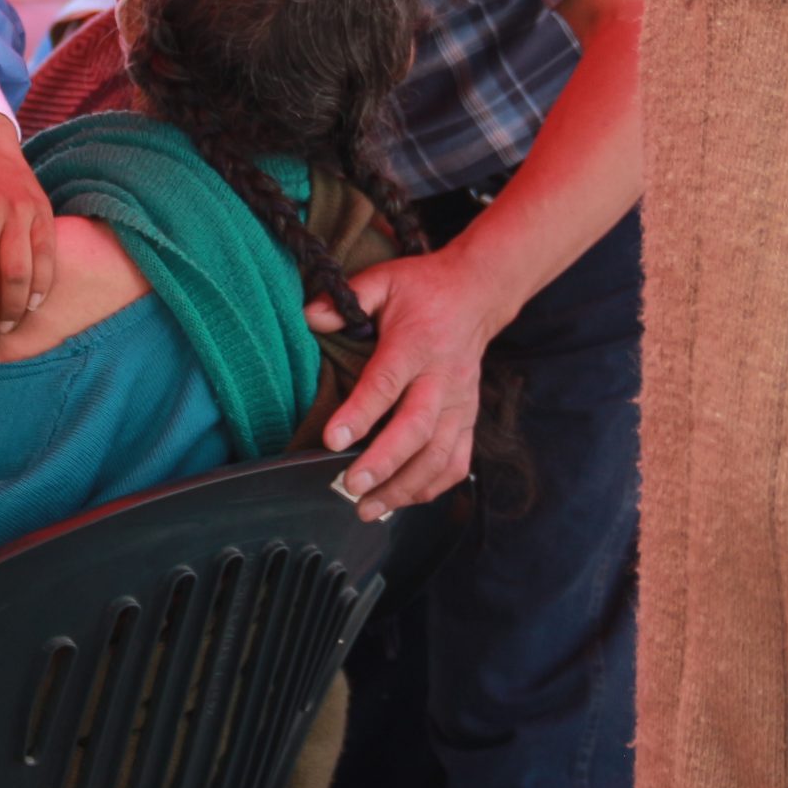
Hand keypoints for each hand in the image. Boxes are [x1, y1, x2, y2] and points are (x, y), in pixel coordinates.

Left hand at [306, 249, 510, 521]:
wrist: (478, 294)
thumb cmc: (424, 290)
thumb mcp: (384, 279)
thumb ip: (348, 298)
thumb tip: (310, 318)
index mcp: (415, 344)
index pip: (386, 383)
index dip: (360, 413)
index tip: (332, 439)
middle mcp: (441, 379)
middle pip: (416, 429)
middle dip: (384, 463)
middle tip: (351, 487)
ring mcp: (460, 403)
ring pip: (438, 455)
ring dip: (405, 487)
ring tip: (369, 508)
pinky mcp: (468, 418)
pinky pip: (456, 462)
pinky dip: (432, 487)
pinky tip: (403, 500)